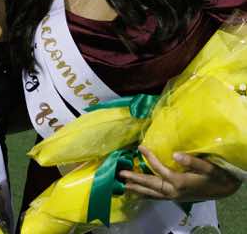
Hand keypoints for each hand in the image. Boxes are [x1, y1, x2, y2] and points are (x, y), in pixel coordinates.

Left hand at [119, 145, 240, 202]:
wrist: (223, 189)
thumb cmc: (215, 176)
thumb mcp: (207, 168)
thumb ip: (192, 161)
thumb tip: (175, 154)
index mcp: (180, 182)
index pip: (160, 169)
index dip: (149, 158)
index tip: (140, 147)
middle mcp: (174, 191)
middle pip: (151, 184)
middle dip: (135, 179)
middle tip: (120, 174)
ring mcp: (173, 196)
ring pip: (152, 193)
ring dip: (137, 188)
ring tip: (124, 185)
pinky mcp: (174, 197)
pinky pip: (156, 197)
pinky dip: (146, 194)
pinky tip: (138, 192)